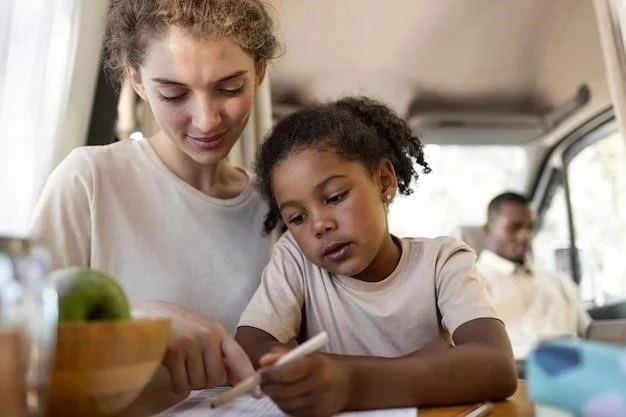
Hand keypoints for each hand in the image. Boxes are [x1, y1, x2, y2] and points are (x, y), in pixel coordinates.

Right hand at [133, 301, 253, 392]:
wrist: (148, 317)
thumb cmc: (177, 328)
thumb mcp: (203, 334)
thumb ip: (219, 353)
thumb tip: (236, 377)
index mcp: (218, 332)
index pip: (239, 356)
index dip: (248, 376)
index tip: (257, 392)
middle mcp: (208, 336)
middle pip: (217, 378)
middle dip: (205, 379)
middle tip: (193, 366)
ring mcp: (191, 343)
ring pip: (198, 383)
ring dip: (188, 380)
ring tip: (180, 362)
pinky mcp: (174, 351)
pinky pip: (181, 384)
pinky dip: (175, 382)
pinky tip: (171, 366)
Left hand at [259, 348, 351, 416]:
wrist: (349, 383)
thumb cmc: (322, 366)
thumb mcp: (306, 354)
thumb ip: (282, 354)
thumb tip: (262, 361)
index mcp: (317, 364)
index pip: (287, 371)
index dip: (270, 374)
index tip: (261, 373)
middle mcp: (320, 384)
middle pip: (285, 391)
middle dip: (268, 387)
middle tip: (261, 382)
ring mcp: (320, 401)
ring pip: (286, 404)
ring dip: (274, 397)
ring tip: (272, 389)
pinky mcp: (319, 414)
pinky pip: (293, 413)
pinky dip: (284, 405)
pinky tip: (284, 397)